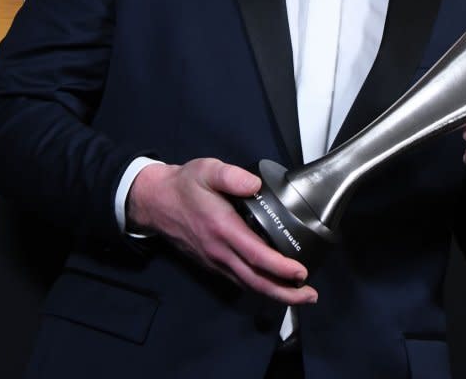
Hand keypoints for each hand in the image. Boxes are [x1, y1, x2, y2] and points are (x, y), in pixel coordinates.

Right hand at [126, 158, 317, 304]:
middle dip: (285, 293)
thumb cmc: (184, 184)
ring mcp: (215, 261)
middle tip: (310, 296)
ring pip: (248, 284)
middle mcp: (219, 251)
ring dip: (274, 293)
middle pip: (255, 281)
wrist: (155, 201)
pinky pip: (238, 280)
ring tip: (299, 294)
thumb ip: (232, 176)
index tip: (302, 273)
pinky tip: (272, 282)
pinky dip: (258, 286)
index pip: (256, 255)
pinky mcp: (211, 263)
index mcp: (223, 228)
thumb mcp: (207, 170)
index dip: (280, 267)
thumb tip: (255, 184)